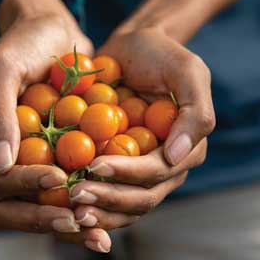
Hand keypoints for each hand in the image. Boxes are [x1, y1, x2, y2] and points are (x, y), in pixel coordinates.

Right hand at [0, 0, 110, 251]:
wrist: (52, 35)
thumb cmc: (25, 44)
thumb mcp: (3, 67)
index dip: (25, 187)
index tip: (59, 179)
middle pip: (11, 208)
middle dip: (43, 219)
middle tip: (79, 222)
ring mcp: (25, 164)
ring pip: (38, 211)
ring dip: (67, 226)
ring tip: (100, 236)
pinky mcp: (50, 162)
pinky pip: (61, 197)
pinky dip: (82, 210)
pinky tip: (109, 218)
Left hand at [71, 24, 214, 229]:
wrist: (133, 49)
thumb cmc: (161, 56)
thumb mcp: (187, 72)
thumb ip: (195, 112)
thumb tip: (177, 156)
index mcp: (185, 150)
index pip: (158, 172)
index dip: (128, 174)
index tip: (95, 166)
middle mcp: (165, 167)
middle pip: (140, 197)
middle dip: (109, 199)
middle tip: (76, 195)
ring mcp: (140, 170)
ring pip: (124, 205)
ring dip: (99, 210)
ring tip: (70, 207)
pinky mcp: (118, 165)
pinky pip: (106, 191)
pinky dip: (90, 200)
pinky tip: (64, 200)